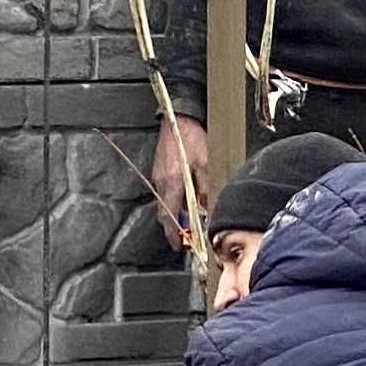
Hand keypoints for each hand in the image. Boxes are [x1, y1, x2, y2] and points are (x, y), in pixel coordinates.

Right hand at [151, 113, 212, 237]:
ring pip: (164, 204)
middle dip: (174, 227)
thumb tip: (208, 210)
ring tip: (189, 220)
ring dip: (174, 215)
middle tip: (187, 236)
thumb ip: (206, 188)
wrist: (178, 119)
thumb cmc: (192, 139)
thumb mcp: (206, 164)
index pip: (169, 217)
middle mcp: (161, 183)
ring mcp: (158, 177)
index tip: (179, 246)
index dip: (173, 235)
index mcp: (172, 183)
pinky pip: (165, 193)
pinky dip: (173, 202)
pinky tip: (185, 200)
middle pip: (165, 214)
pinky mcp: (158, 171)